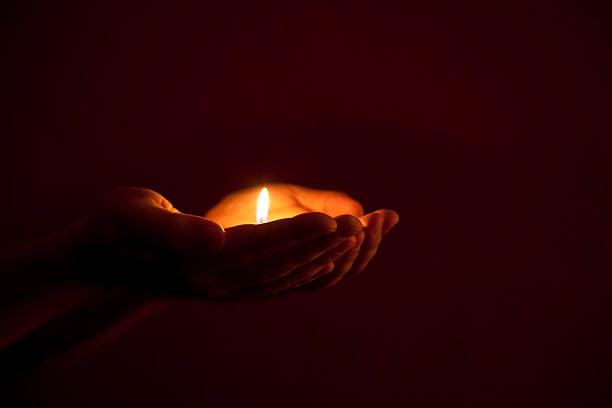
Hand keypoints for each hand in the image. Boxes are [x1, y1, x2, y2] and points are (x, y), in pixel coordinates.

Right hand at [75, 187, 364, 299]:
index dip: (297, 234)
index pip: (258, 247)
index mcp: (198, 264)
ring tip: (369, 231)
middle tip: (369, 222)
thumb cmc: (115, 232)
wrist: (107, 265)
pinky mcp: (237, 286)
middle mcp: (221, 282)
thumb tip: (215, 238)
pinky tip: (340, 254)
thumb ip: (172, 230)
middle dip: (328, 242)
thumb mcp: (133, 219)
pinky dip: (315, 266)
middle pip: (284, 264)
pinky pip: (285, 281)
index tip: (336, 220)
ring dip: (331, 254)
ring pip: (291, 275)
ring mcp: (231, 289)